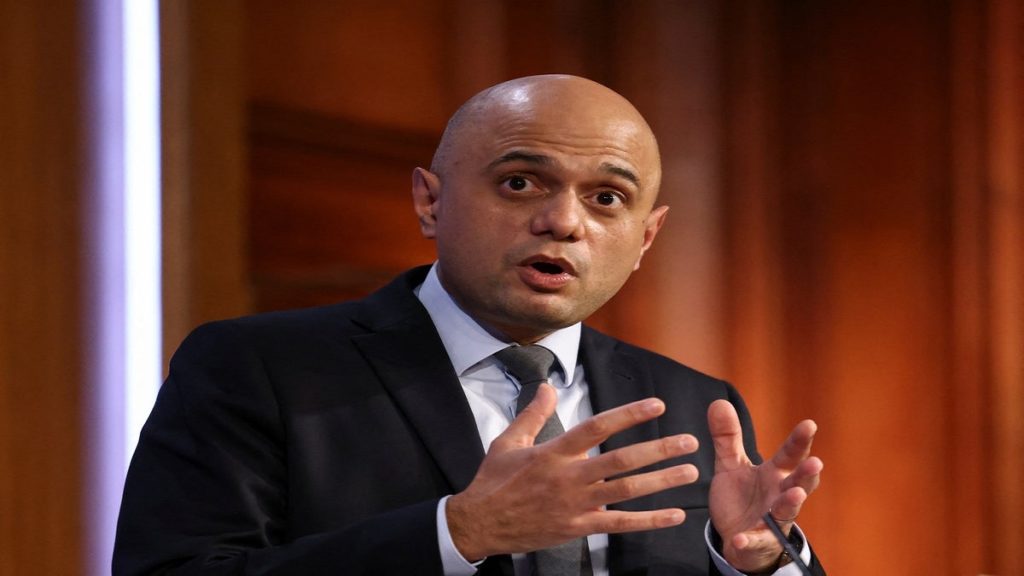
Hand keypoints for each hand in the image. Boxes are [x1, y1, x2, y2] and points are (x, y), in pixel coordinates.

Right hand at [447, 384, 699, 560]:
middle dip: (658, 450)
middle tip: (688, 441)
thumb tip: (547, 386)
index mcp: (553, 453)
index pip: (597, 428)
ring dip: (661, 481)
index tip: (656, 405)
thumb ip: (533, 413)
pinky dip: (649, 521)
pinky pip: (619, 525)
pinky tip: (674, 515)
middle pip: (621, 460)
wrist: (479, 524)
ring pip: (626, 492)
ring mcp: (575, 505)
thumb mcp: (508, 441)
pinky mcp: (577, 528)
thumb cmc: (494, 481)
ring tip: (689, 471)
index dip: (628, 415)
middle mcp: (568, 477)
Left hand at [707, 399, 822, 571]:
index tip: (809, 424)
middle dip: (806, 473)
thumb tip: (718, 401)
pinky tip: (740, 538)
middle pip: (798, 482)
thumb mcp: (731, 465)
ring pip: (787, 511)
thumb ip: (727, 438)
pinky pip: (755, 541)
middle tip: (815, 462)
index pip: (790, 454)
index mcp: (775, 474)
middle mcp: (780, 495)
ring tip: (794, 495)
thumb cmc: (742, 498)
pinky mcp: (759, 541)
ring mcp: (773, 520)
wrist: (737, 536)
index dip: (799, 440)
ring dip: (791, 503)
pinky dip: (748, 540)